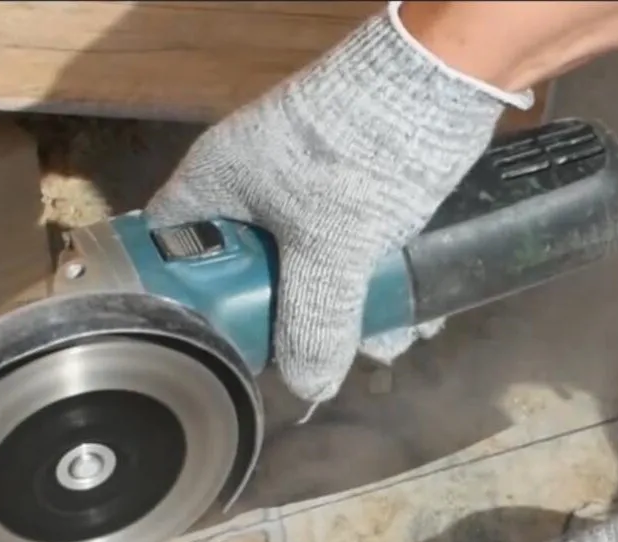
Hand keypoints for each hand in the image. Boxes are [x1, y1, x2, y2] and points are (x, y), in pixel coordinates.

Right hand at [145, 8, 508, 403]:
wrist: (444, 77)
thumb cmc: (359, 157)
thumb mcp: (331, 251)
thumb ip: (314, 322)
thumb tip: (309, 388)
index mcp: (218, 182)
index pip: (172, 245)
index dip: (187, 297)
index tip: (215, 342)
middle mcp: (254, 184)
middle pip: (251, 271)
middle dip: (290, 320)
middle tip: (314, 358)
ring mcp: (305, 187)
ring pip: (310, 266)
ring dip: (347, 310)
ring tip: (386, 343)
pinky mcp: (352, 190)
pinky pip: (350, 250)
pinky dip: (375, 285)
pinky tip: (411, 318)